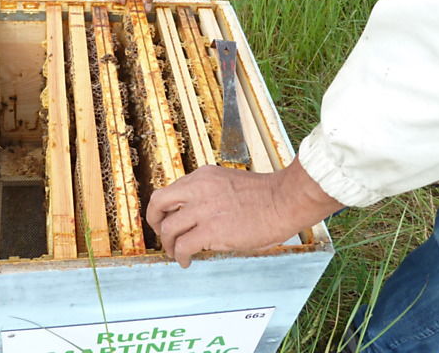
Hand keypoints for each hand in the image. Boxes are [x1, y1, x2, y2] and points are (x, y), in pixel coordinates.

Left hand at [147, 161, 342, 267]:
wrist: (284, 200)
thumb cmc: (266, 195)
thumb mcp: (228, 182)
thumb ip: (209, 193)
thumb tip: (197, 214)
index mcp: (203, 176)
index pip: (170, 190)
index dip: (164, 208)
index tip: (165, 218)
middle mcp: (198, 189)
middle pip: (158, 203)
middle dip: (154, 221)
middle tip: (161, 234)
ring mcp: (203, 209)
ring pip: (168, 228)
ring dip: (169, 245)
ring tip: (176, 253)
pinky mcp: (211, 230)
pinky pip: (183, 246)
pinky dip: (180, 256)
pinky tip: (187, 261)